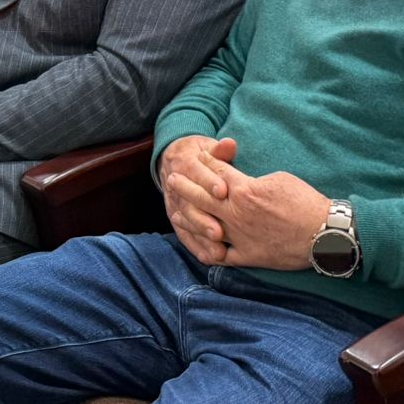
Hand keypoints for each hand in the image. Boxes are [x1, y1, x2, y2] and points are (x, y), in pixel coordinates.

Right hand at [159, 136, 240, 265]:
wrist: (175, 159)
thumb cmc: (201, 155)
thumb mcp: (208, 148)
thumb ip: (220, 151)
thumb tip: (229, 144)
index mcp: (184, 163)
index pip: (194, 171)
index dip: (208, 181)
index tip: (223, 191)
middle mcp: (175, 185)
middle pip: (187, 203)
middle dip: (203, 218)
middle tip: (219, 232)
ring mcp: (174, 204)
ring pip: (185, 222)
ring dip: (200, 237)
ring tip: (218, 251)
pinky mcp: (176, 218)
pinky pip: (184, 235)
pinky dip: (196, 248)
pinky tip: (210, 258)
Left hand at [163, 141, 331, 270]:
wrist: (324, 234)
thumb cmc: (306, 203)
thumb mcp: (279, 179)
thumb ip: (253, 180)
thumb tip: (242, 182)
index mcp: (244, 190)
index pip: (216, 174)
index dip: (204, 165)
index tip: (194, 159)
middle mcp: (237, 214)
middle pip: (202, 197)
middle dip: (184, 186)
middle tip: (171, 179)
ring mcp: (240, 237)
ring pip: (204, 226)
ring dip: (188, 217)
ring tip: (176, 210)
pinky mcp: (248, 256)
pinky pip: (220, 256)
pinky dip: (207, 251)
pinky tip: (198, 246)